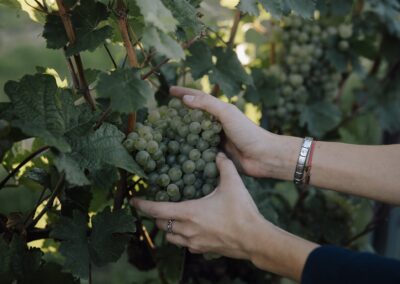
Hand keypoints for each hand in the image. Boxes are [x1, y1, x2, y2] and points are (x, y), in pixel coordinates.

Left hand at [130, 153, 265, 258]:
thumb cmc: (241, 211)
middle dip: (156, 215)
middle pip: (160, 224)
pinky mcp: (203, 250)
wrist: (254, 239)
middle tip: (156, 206)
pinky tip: (191, 231)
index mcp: (188, 213)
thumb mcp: (233, 183)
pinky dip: (182, 238)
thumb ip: (224, 165)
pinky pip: (185, 245)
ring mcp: (194, 242)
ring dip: (167, 228)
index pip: (156, 209)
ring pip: (170, 237)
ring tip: (171, 219)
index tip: (133, 201)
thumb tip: (218, 154)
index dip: (142, 205)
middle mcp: (187, 229)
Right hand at [170, 86, 300, 179]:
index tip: (169, 90)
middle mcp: (216, 124)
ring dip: (182, 133)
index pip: (198, 98)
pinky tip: (177, 153)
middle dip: (179, 114)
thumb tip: (186, 98)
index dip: (184, 93)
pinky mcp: (216, 155)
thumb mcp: (227, 113)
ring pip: (195, 135)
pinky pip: (199, 152)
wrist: (263, 156)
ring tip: (165, 133)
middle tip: (163, 114)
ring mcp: (216, 140)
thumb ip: (207, 105)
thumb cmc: (247, 132)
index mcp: (220, 111)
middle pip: (194, 116)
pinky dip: (189, 151)